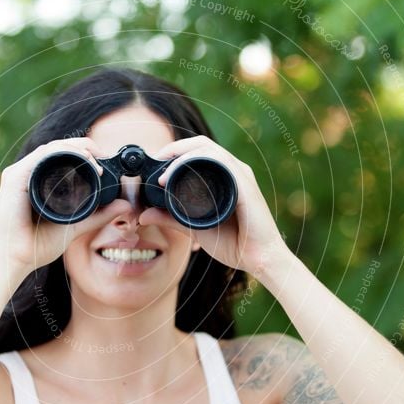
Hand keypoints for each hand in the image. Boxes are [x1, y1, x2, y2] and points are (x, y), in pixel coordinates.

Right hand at [0, 137, 132, 275]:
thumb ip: (99, 215)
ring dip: (76, 148)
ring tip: (95, 159)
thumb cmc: (39, 245)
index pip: (64, 154)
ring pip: (51, 147)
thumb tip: (125, 205)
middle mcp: (29, 172)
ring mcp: (20, 173)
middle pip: (59, 146)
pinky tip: (80, 159)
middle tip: (104, 157)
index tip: (106, 162)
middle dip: (85, 146)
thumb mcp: (77, 225)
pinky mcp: (14, 178)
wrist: (17, 260)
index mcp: (40, 180)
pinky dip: (61, 153)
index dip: (87, 152)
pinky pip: (40, 156)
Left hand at [138, 136, 289, 274]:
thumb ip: (170, 219)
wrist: (259, 259)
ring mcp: (240, 176)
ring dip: (182, 155)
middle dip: (174, 148)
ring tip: (163, 171)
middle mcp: (233, 171)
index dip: (174, 152)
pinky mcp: (245, 185)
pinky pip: (220, 163)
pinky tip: (179, 174)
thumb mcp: (194, 227)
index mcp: (224, 177)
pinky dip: (196, 164)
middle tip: (155, 161)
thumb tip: (144, 215)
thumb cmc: (234, 243)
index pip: (198, 152)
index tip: (153, 164)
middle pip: (201, 145)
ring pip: (208, 150)